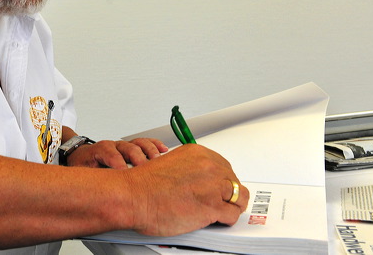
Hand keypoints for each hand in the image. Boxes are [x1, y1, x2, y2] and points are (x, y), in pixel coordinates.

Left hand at [67, 137, 167, 169]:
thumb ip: (92, 179)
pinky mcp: (133, 147)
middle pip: (128, 148)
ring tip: (157, 162)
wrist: (83, 155)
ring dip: (150, 152)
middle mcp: (115, 146)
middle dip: (137, 159)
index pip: (110, 153)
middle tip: (144, 170)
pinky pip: (146, 143)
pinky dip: (156, 145)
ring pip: (139, 143)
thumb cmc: (84, 164)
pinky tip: (164, 150)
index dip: (118, 163)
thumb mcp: (82, 171)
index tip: (125, 174)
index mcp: (101, 150)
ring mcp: (125, 146)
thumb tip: (97, 191)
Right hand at [126, 144, 248, 236]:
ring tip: (225, 211)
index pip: (223, 165)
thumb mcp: (170, 163)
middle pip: (233, 179)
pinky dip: (227, 219)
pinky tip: (218, 219)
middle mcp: (208, 166)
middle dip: (228, 192)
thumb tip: (197, 178)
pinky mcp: (212, 207)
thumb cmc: (144, 184)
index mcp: (198, 153)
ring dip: (232, 205)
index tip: (219, 186)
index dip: (222, 179)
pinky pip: (232, 214)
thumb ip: (188, 168)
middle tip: (222, 200)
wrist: (133, 196)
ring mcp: (212, 186)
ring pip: (239, 196)